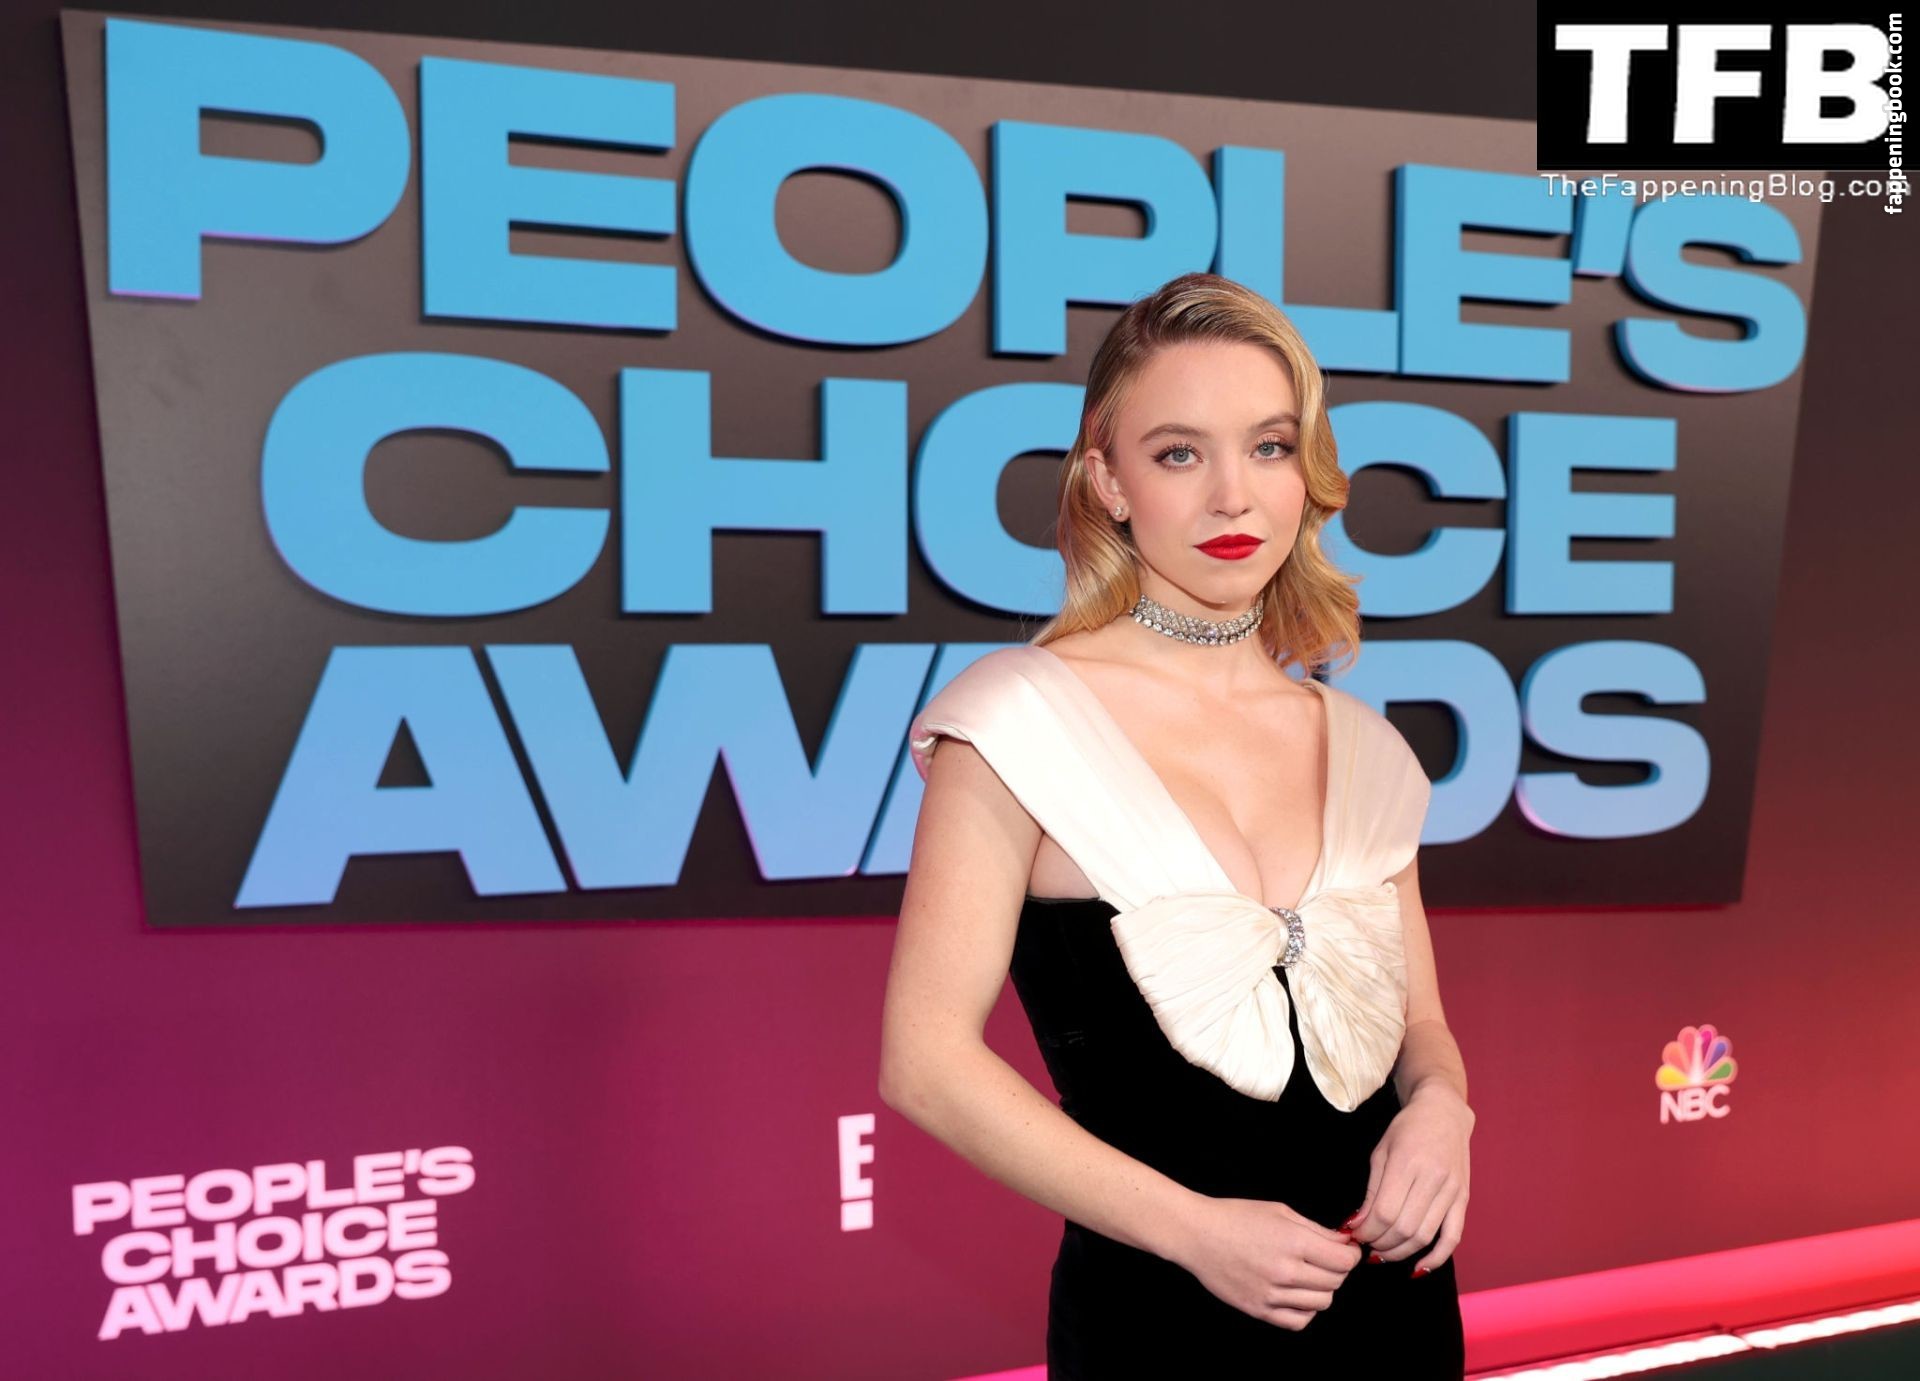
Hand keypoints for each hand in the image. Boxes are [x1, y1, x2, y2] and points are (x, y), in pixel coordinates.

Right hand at [1175, 1196, 1363, 1330]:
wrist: (1197, 1235)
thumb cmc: (1237, 1217)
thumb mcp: (1280, 1211)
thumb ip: (1316, 1229)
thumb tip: (1344, 1243)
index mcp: (1293, 1242)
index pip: (1343, 1260)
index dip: (1350, 1254)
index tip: (1346, 1250)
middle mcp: (1285, 1271)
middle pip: (1336, 1282)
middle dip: (1337, 1269)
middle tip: (1326, 1259)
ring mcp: (1272, 1294)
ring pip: (1322, 1303)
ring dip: (1323, 1289)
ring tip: (1310, 1276)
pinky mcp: (1259, 1310)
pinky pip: (1299, 1321)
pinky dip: (1306, 1311)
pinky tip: (1298, 1295)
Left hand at [1345, 1084, 1472, 1275]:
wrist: (1444, 1113)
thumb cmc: (1406, 1130)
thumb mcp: (1380, 1152)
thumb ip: (1371, 1192)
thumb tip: (1355, 1225)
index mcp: (1406, 1163)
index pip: (1384, 1213)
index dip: (1366, 1231)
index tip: (1354, 1234)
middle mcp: (1432, 1178)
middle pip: (1403, 1228)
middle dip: (1379, 1244)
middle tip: (1366, 1246)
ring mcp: (1452, 1190)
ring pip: (1424, 1236)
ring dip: (1400, 1252)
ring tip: (1382, 1253)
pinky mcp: (1464, 1199)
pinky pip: (1453, 1237)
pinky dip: (1436, 1257)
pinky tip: (1418, 1267)